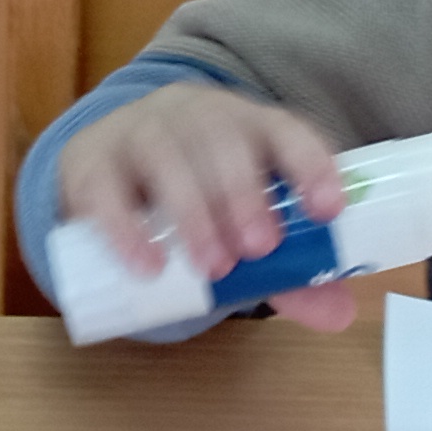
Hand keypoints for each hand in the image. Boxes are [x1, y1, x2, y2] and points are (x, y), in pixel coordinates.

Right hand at [54, 81, 358, 331]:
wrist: (108, 163)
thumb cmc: (195, 194)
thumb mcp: (244, 224)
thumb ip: (289, 270)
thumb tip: (339, 315)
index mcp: (248, 125)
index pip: (285, 130)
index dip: (309, 164)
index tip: (326, 210)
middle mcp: (196, 116)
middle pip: (223, 139)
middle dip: (244, 194)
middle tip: (258, 248)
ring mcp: (140, 132)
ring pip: (167, 155)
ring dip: (194, 212)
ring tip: (212, 267)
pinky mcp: (92, 161)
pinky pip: (107, 187)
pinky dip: (128, 228)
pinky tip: (148, 266)